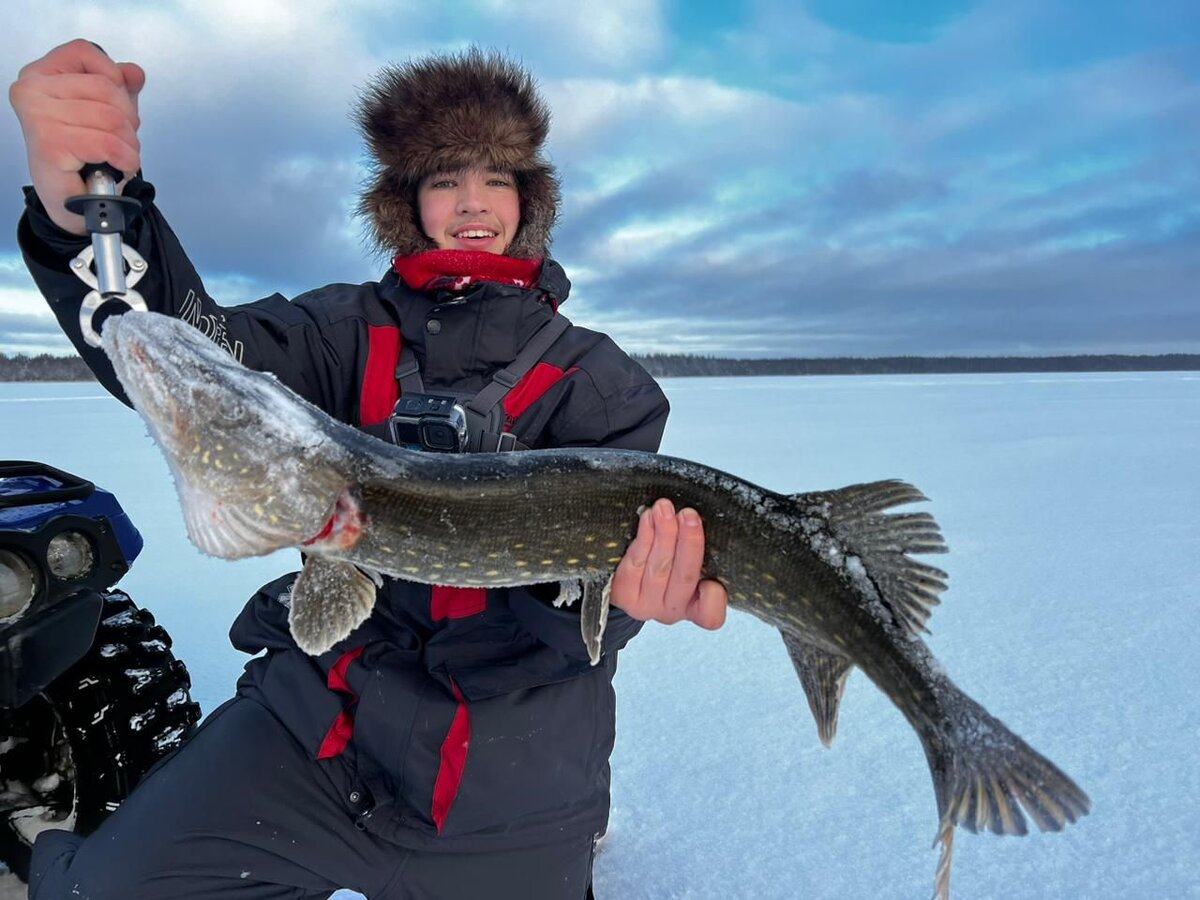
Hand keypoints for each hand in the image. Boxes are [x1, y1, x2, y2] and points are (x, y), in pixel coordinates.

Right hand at [9, 39, 144, 234]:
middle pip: (108, 87)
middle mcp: (32, 91)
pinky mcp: (50, 143)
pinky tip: (116, 166)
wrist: (72, 203)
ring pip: (113, 118)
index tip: (115, 102)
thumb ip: (120, 87)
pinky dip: (124, 159)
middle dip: (127, 120)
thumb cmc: (81, 157)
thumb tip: (133, 73)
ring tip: (116, 156)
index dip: (114, 77)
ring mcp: (38, 116)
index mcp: (41, 75)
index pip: (86, 52)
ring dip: (128, 145)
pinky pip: (108, 143)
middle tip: (117, 141)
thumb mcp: (106, 112)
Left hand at [609, 498, 727, 629]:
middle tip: (689, 515)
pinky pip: (636, 560)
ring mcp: (645, 605)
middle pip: (685, 578)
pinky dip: (644, 535)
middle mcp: (672, 611)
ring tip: (664, 508)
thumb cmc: (671, 566)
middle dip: (688, 543)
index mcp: (697, 609)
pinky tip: (648, 517)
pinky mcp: (623, 594)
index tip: (712, 581)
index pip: (710, 615)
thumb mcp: (692, 564)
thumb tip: (699, 520)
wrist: (629, 581)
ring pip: (659, 566)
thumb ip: (700, 554)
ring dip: (663, 533)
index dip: (713, 600)